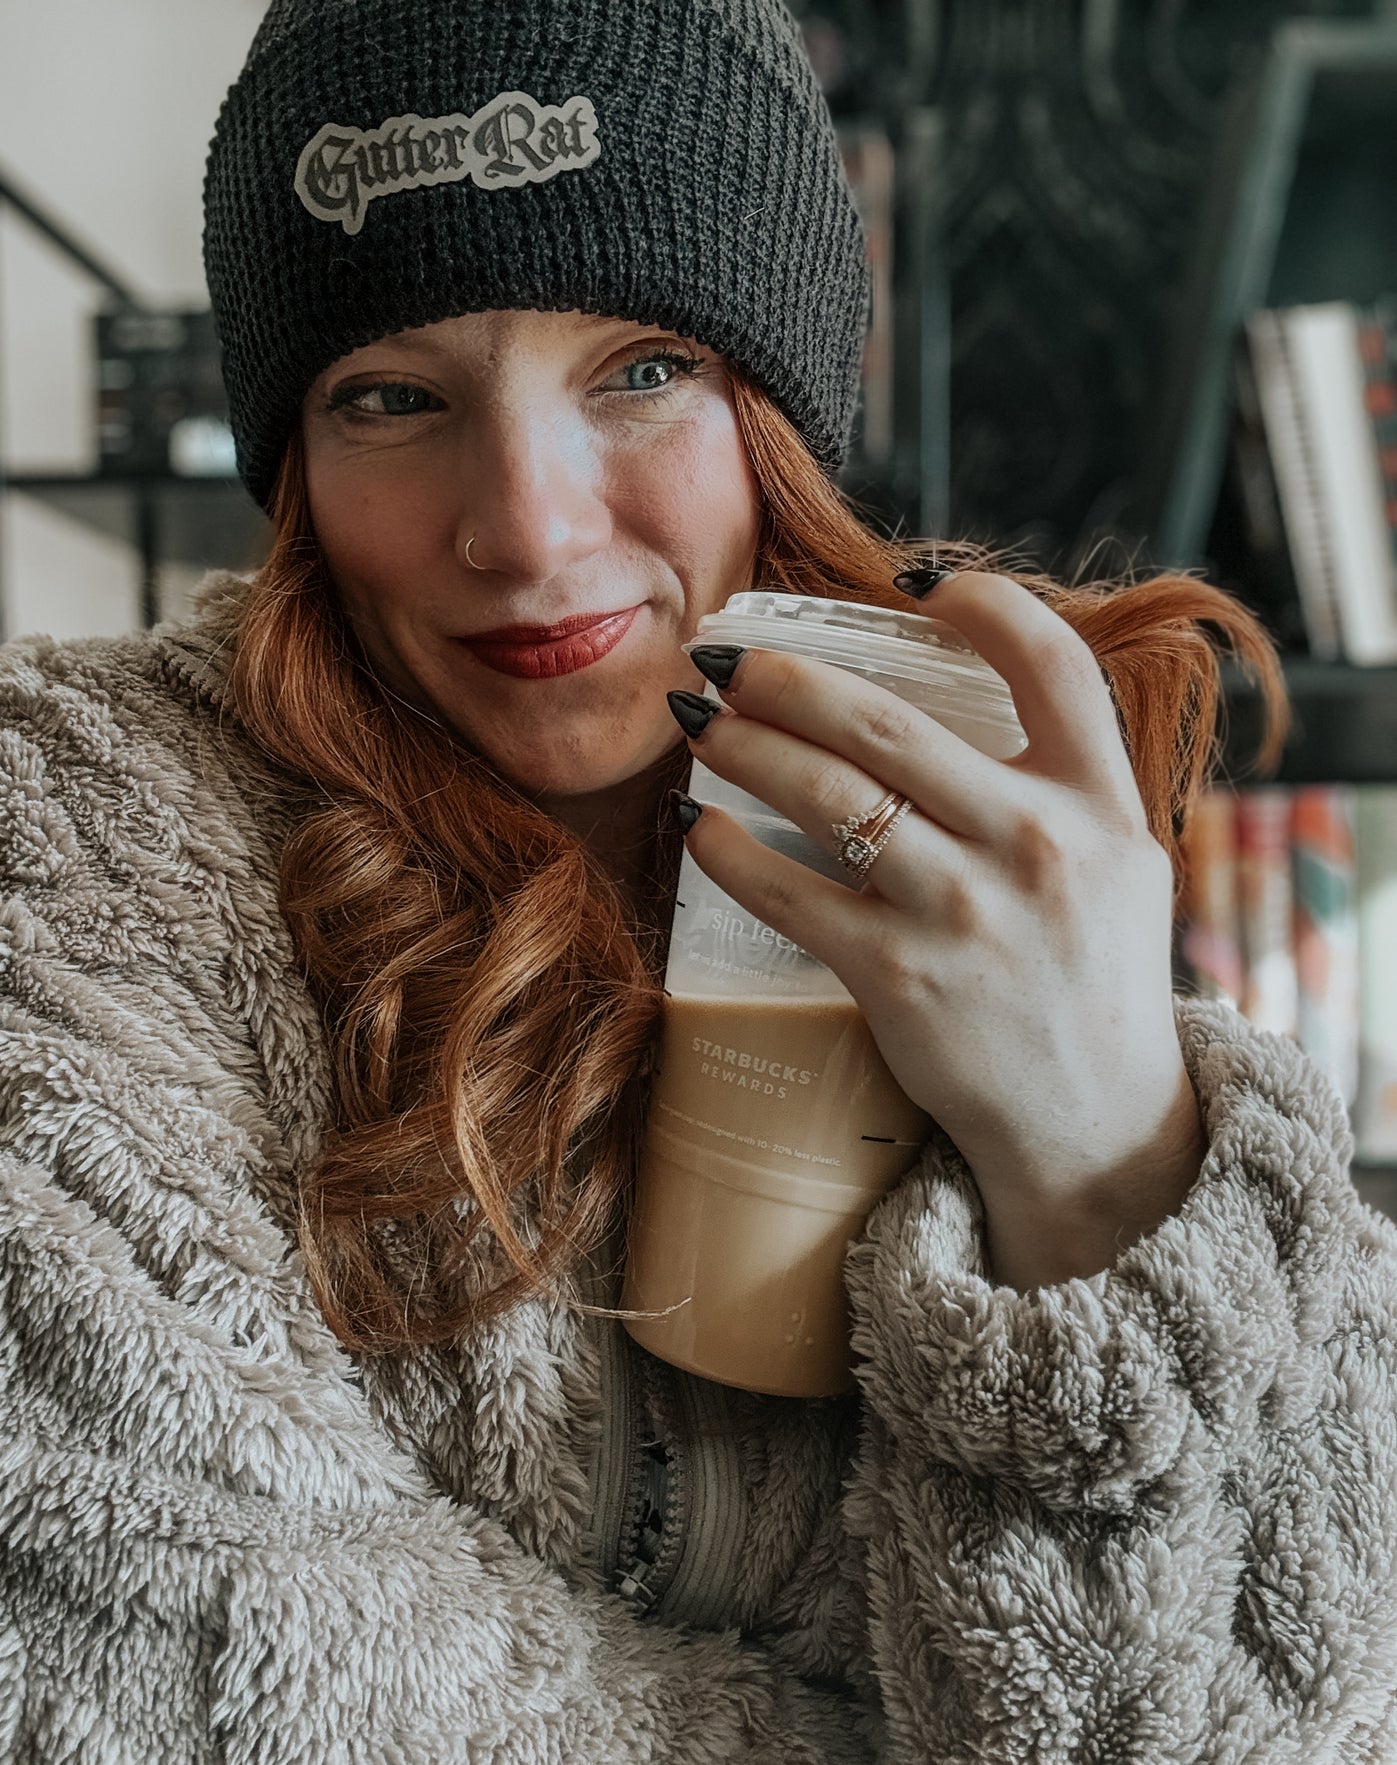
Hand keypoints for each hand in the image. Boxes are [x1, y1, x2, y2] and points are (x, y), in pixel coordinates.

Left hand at [668, 571, 1205, 1289]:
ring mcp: (966, 913)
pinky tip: (698, 827)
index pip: (1052, 661)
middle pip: (891, 720)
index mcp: (1102, 802)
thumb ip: (1062, 782)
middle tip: (731, 658)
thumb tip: (963, 696)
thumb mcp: (1119, 865)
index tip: (915, 587)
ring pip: (827, 794)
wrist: (1095, 1124)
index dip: (982, 605)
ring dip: (744, 746)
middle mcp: (1037, 844)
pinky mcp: (900, 978)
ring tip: (699, 725)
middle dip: (787, 676)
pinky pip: (789, 893)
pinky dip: (728, 852)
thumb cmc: (1091, 981)